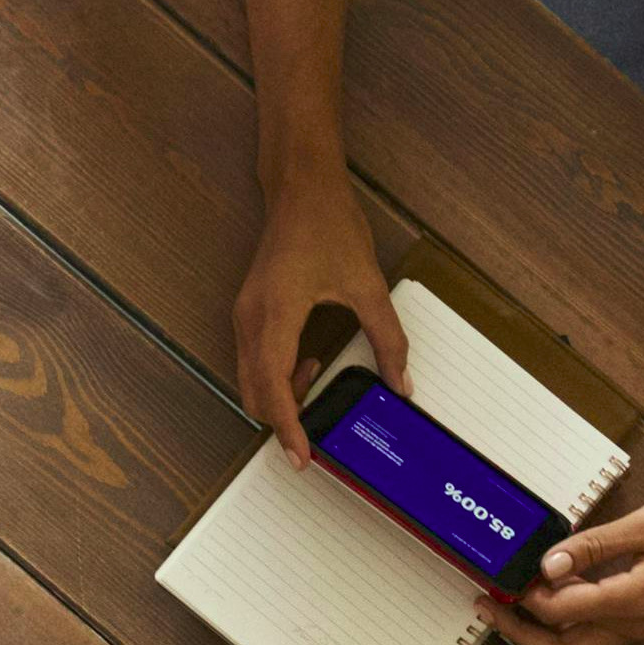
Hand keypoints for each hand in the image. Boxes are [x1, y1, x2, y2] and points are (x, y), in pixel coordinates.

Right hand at [233, 171, 401, 434]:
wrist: (300, 186)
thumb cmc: (326, 223)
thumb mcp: (367, 285)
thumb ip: (387, 338)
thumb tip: (400, 380)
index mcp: (275, 316)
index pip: (273, 389)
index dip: (287, 429)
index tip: (301, 458)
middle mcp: (250, 320)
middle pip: (254, 393)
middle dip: (283, 418)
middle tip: (317, 429)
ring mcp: (243, 315)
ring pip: (250, 379)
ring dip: (280, 394)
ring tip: (318, 376)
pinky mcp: (248, 311)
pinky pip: (252, 359)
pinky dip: (275, 375)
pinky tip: (307, 360)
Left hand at [481, 485, 643, 644]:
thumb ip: (593, 547)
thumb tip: (548, 565)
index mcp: (634, 602)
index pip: (562, 611)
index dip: (527, 597)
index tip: (503, 575)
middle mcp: (636, 623)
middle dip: (521, 633)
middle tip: (488, 608)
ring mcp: (643, 623)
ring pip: (579, 643)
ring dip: (542, 627)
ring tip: (510, 600)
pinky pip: (597, 626)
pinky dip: (568, 615)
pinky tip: (554, 588)